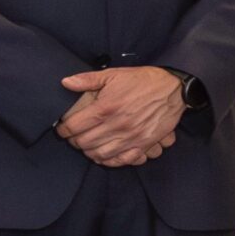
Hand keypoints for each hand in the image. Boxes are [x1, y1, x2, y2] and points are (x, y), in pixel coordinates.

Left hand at [56, 65, 184, 167]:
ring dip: (89, 152)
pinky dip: (109, 161)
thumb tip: (66, 82)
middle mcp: (117, 125)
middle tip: (72, 137)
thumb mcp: (114, 74)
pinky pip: (121, 160)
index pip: (75, 126)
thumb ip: (88, 79)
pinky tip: (104, 155)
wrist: (173, 89)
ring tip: (86, 146)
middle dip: (74, 141)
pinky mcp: (143, 145)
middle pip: (85, 143)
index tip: (61, 129)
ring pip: (100, 154)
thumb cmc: (142, 80)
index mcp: (106, 108)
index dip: (63, 130)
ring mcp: (131, 137)